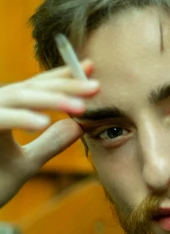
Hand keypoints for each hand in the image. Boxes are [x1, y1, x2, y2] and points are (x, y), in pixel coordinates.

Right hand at [0, 61, 98, 207]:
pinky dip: (19, 119)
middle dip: (65, 86)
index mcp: (4, 111)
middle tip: (97, 86)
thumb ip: (49, 145)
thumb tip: (78, 126)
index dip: (62, 77)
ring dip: (49, 101)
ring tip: (80, 107)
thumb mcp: (26, 164)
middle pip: (31, 88)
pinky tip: (43, 123)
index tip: (90, 69)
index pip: (36, 88)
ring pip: (16, 98)